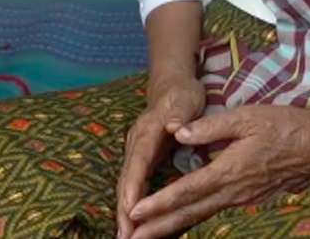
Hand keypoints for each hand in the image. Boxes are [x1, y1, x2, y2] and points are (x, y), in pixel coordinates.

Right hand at [116, 74, 203, 238]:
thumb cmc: (182, 95)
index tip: (131, 209)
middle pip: (126, 179)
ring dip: (124, 211)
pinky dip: (131, 204)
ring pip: (126, 184)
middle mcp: (136, 143)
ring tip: (124, 236)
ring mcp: (136, 151)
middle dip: (123, 208)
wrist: (171, 86)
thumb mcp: (185, 100)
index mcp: (147, 131)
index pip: (138, 162)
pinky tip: (132, 223)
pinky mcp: (140, 159)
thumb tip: (175, 127)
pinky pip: (134, 184)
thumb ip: (181, 114)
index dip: (134, 186)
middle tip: (124, 234)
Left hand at [125, 104, 309, 238]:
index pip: (186, 190)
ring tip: (146, 237)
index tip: (134, 212)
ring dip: (172, 228)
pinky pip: (214, 212)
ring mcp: (243, 198)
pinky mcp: (249, 198)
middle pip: (189, 213)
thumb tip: (178, 132)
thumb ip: (210, 126)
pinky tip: (179, 225)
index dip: (158, 202)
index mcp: (229, 170)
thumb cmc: (284, 125)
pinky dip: (192, 221)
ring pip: (200, 216)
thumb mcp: (246, 116)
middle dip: (157, 228)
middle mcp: (234, 191)